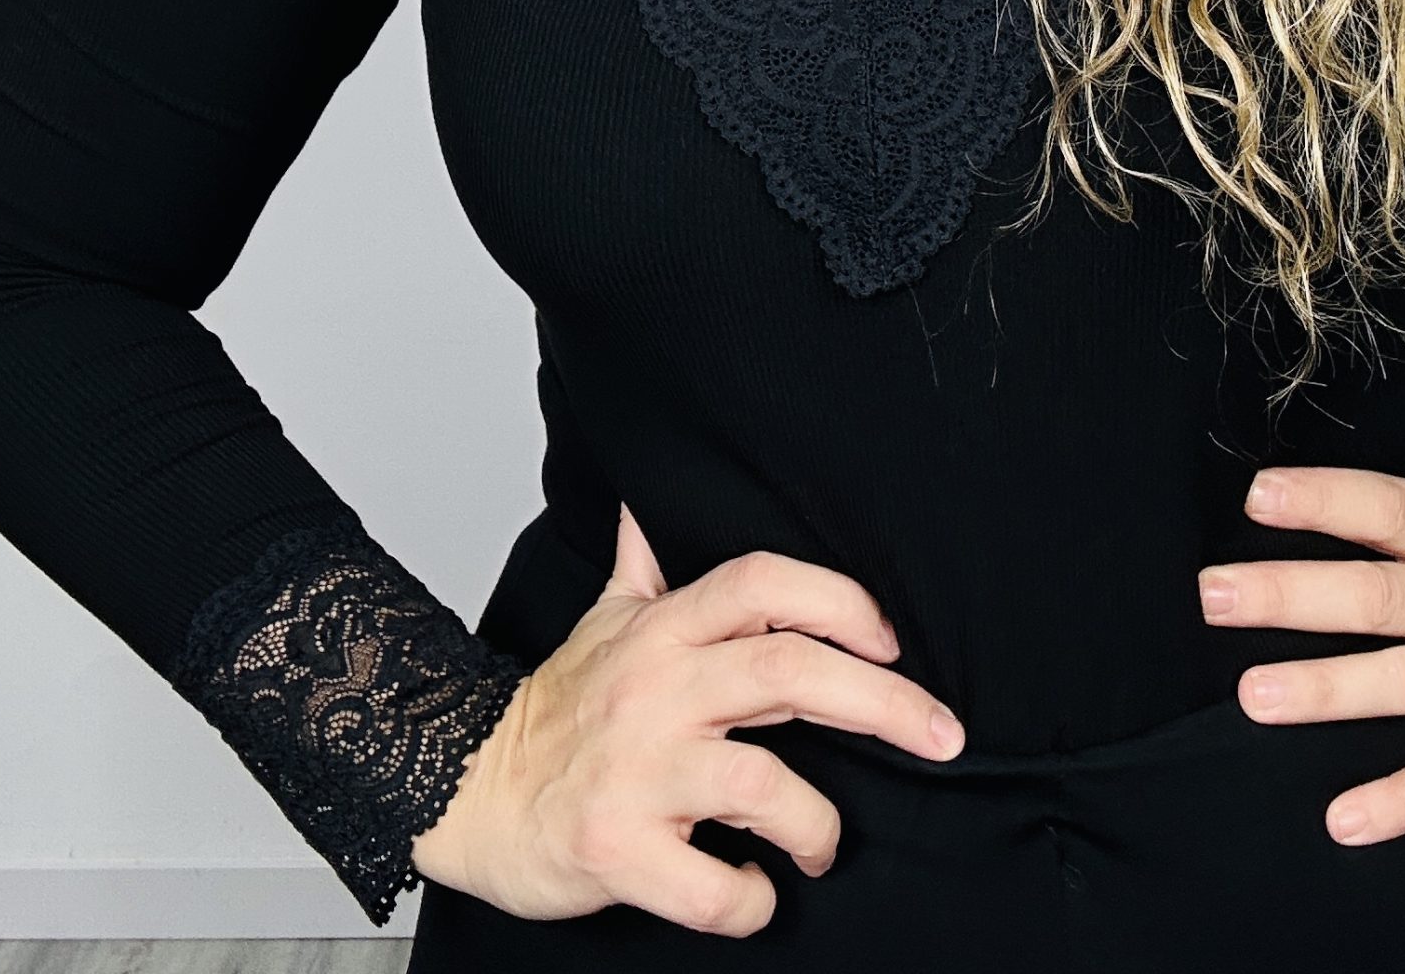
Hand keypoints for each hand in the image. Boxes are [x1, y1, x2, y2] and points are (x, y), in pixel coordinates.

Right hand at [411, 504, 965, 931]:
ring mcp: (636, 770)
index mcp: (662, 630)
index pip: (764, 583)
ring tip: (819, 842)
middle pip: (790, 671)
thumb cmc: (555, 711)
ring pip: (763, 783)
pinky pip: (712, 885)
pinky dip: (750, 898)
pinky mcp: (615, 849)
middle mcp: (655, 688)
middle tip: (940, 735)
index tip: (893, 641)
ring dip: (817, 822)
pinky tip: (753, 888)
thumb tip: (652, 506)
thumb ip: (644, 567)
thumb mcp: (601, 621)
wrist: (464, 791)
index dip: (839, 601)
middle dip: (884, 703)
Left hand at [1197, 427, 1404, 843]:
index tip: (1260, 496)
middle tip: (1216, 595)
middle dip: (1289, 593)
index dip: (1322, 499)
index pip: (1384, 505)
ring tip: (1256, 695)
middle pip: (1371, 590)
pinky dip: (1402, 800)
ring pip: (1399, 678)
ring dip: (1325, 688)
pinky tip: (1347, 818)